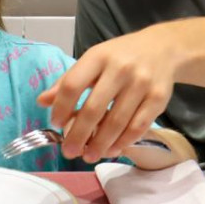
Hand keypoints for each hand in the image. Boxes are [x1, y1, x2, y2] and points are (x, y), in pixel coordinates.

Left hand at [37, 26, 180, 161]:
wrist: (163, 48)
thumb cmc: (120, 57)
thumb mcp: (92, 61)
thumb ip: (68, 81)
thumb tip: (41, 102)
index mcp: (98, 57)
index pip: (73, 84)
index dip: (61, 107)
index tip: (56, 123)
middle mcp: (120, 69)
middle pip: (94, 109)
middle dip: (79, 135)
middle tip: (69, 151)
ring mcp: (141, 84)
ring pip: (117, 122)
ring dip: (100, 144)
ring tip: (88, 155)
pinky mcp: (158, 98)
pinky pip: (138, 126)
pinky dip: (123, 142)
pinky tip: (112, 150)